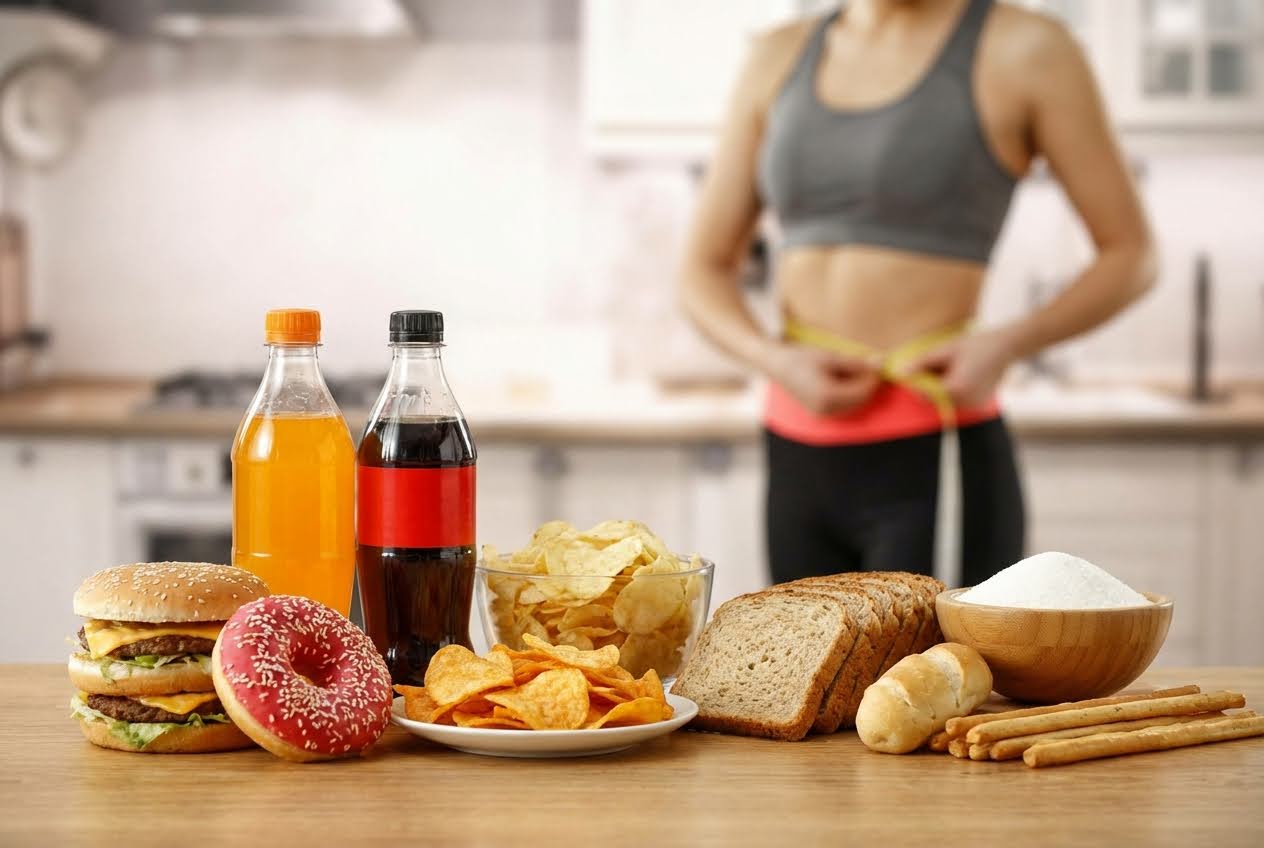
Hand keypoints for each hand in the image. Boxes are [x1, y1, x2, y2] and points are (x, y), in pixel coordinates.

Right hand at [763, 341, 881, 415]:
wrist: (776, 365)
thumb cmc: (801, 358)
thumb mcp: (830, 356)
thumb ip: (856, 363)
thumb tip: (881, 364)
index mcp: (828, 396)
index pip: (863, 391)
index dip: (873, 377)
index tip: (877, 362)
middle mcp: (825, 410)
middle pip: (860, 400)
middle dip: (867, 384)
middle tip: (869, 364)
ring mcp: (822, 414)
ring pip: (853, 404)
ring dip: (859, 389)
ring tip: (852, 369)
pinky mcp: (820, 412)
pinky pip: (843, 406)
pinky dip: (849, 393)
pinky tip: (842, 378)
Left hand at [900, 327, 1021, 408]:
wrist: (1005, 347)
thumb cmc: (974, 345)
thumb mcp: (945, 350)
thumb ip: (921, 363)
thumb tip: (900, 373)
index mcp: (956, 389)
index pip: (924, 394)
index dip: (918, 382)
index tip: (920, 367)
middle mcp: (966, 402)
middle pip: (934, 399)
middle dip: (931, 384)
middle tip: (942, 364)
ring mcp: (973, 406)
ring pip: (945, 400)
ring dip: (942, 387)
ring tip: (956, 367)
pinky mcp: (978, 406)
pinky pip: (957, 400)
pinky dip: (954, 390)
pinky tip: (964, 374)